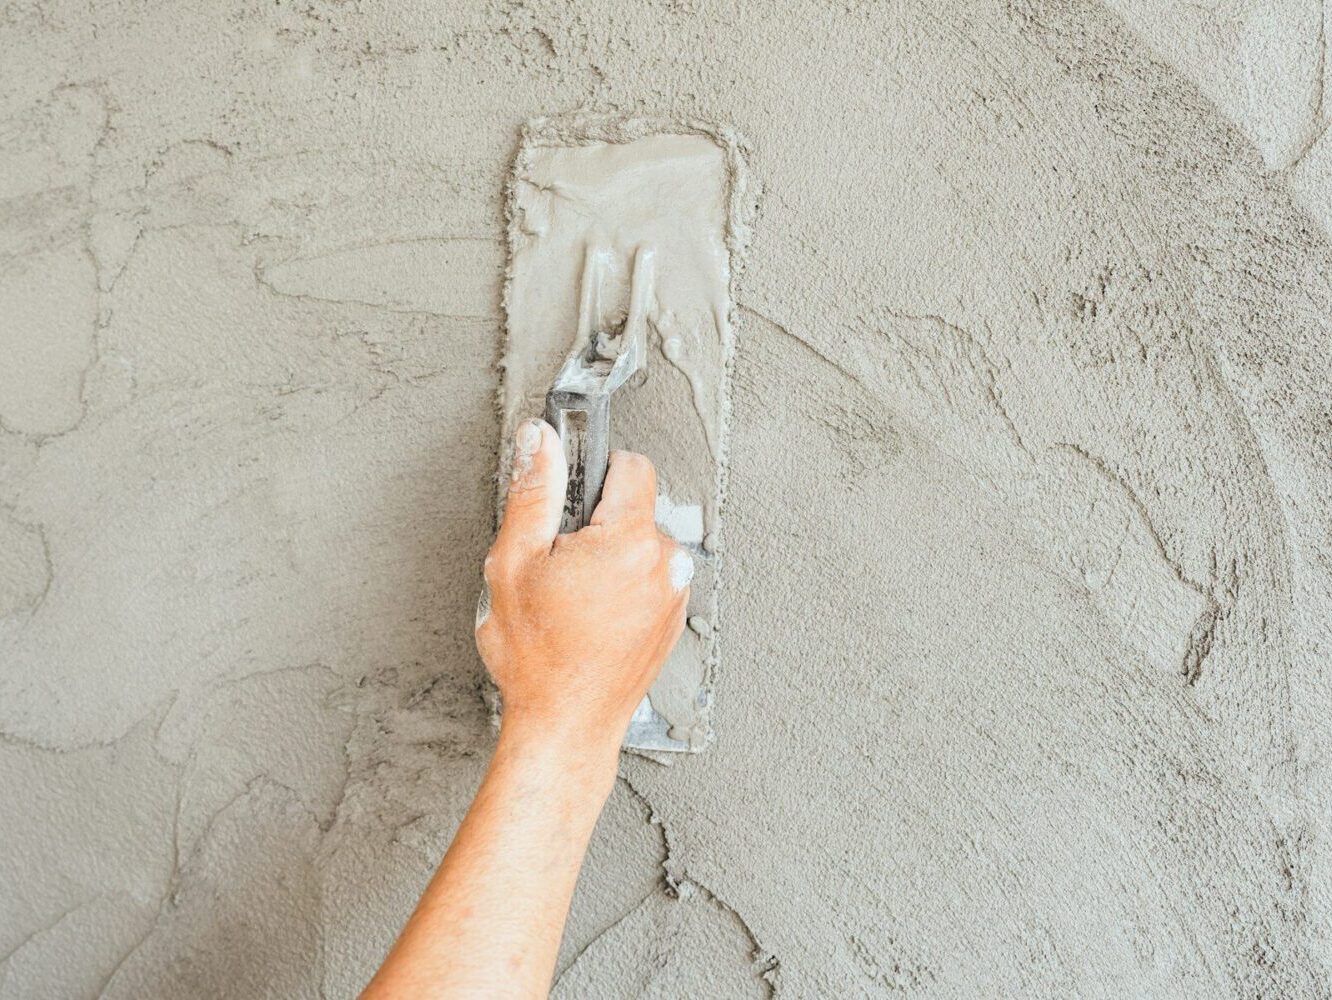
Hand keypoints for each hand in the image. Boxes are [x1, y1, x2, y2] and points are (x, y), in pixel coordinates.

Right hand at [476, 419, 688, 751]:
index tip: (573, 491)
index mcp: (631, 542)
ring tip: (574, 597)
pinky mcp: (673, 619)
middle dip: (597, 523)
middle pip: (635, 509)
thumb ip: (534, 492)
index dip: (596, 471)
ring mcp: (675, 595)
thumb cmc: (539, 657)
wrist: (565, 725)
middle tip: (559, 563)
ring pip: (642, 545)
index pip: (633, 466)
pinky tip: (592, 616)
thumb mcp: (514, 563)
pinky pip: (650, 579)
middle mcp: (666, 564)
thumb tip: (541, 440)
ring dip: (611, 557)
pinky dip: (625, 586)